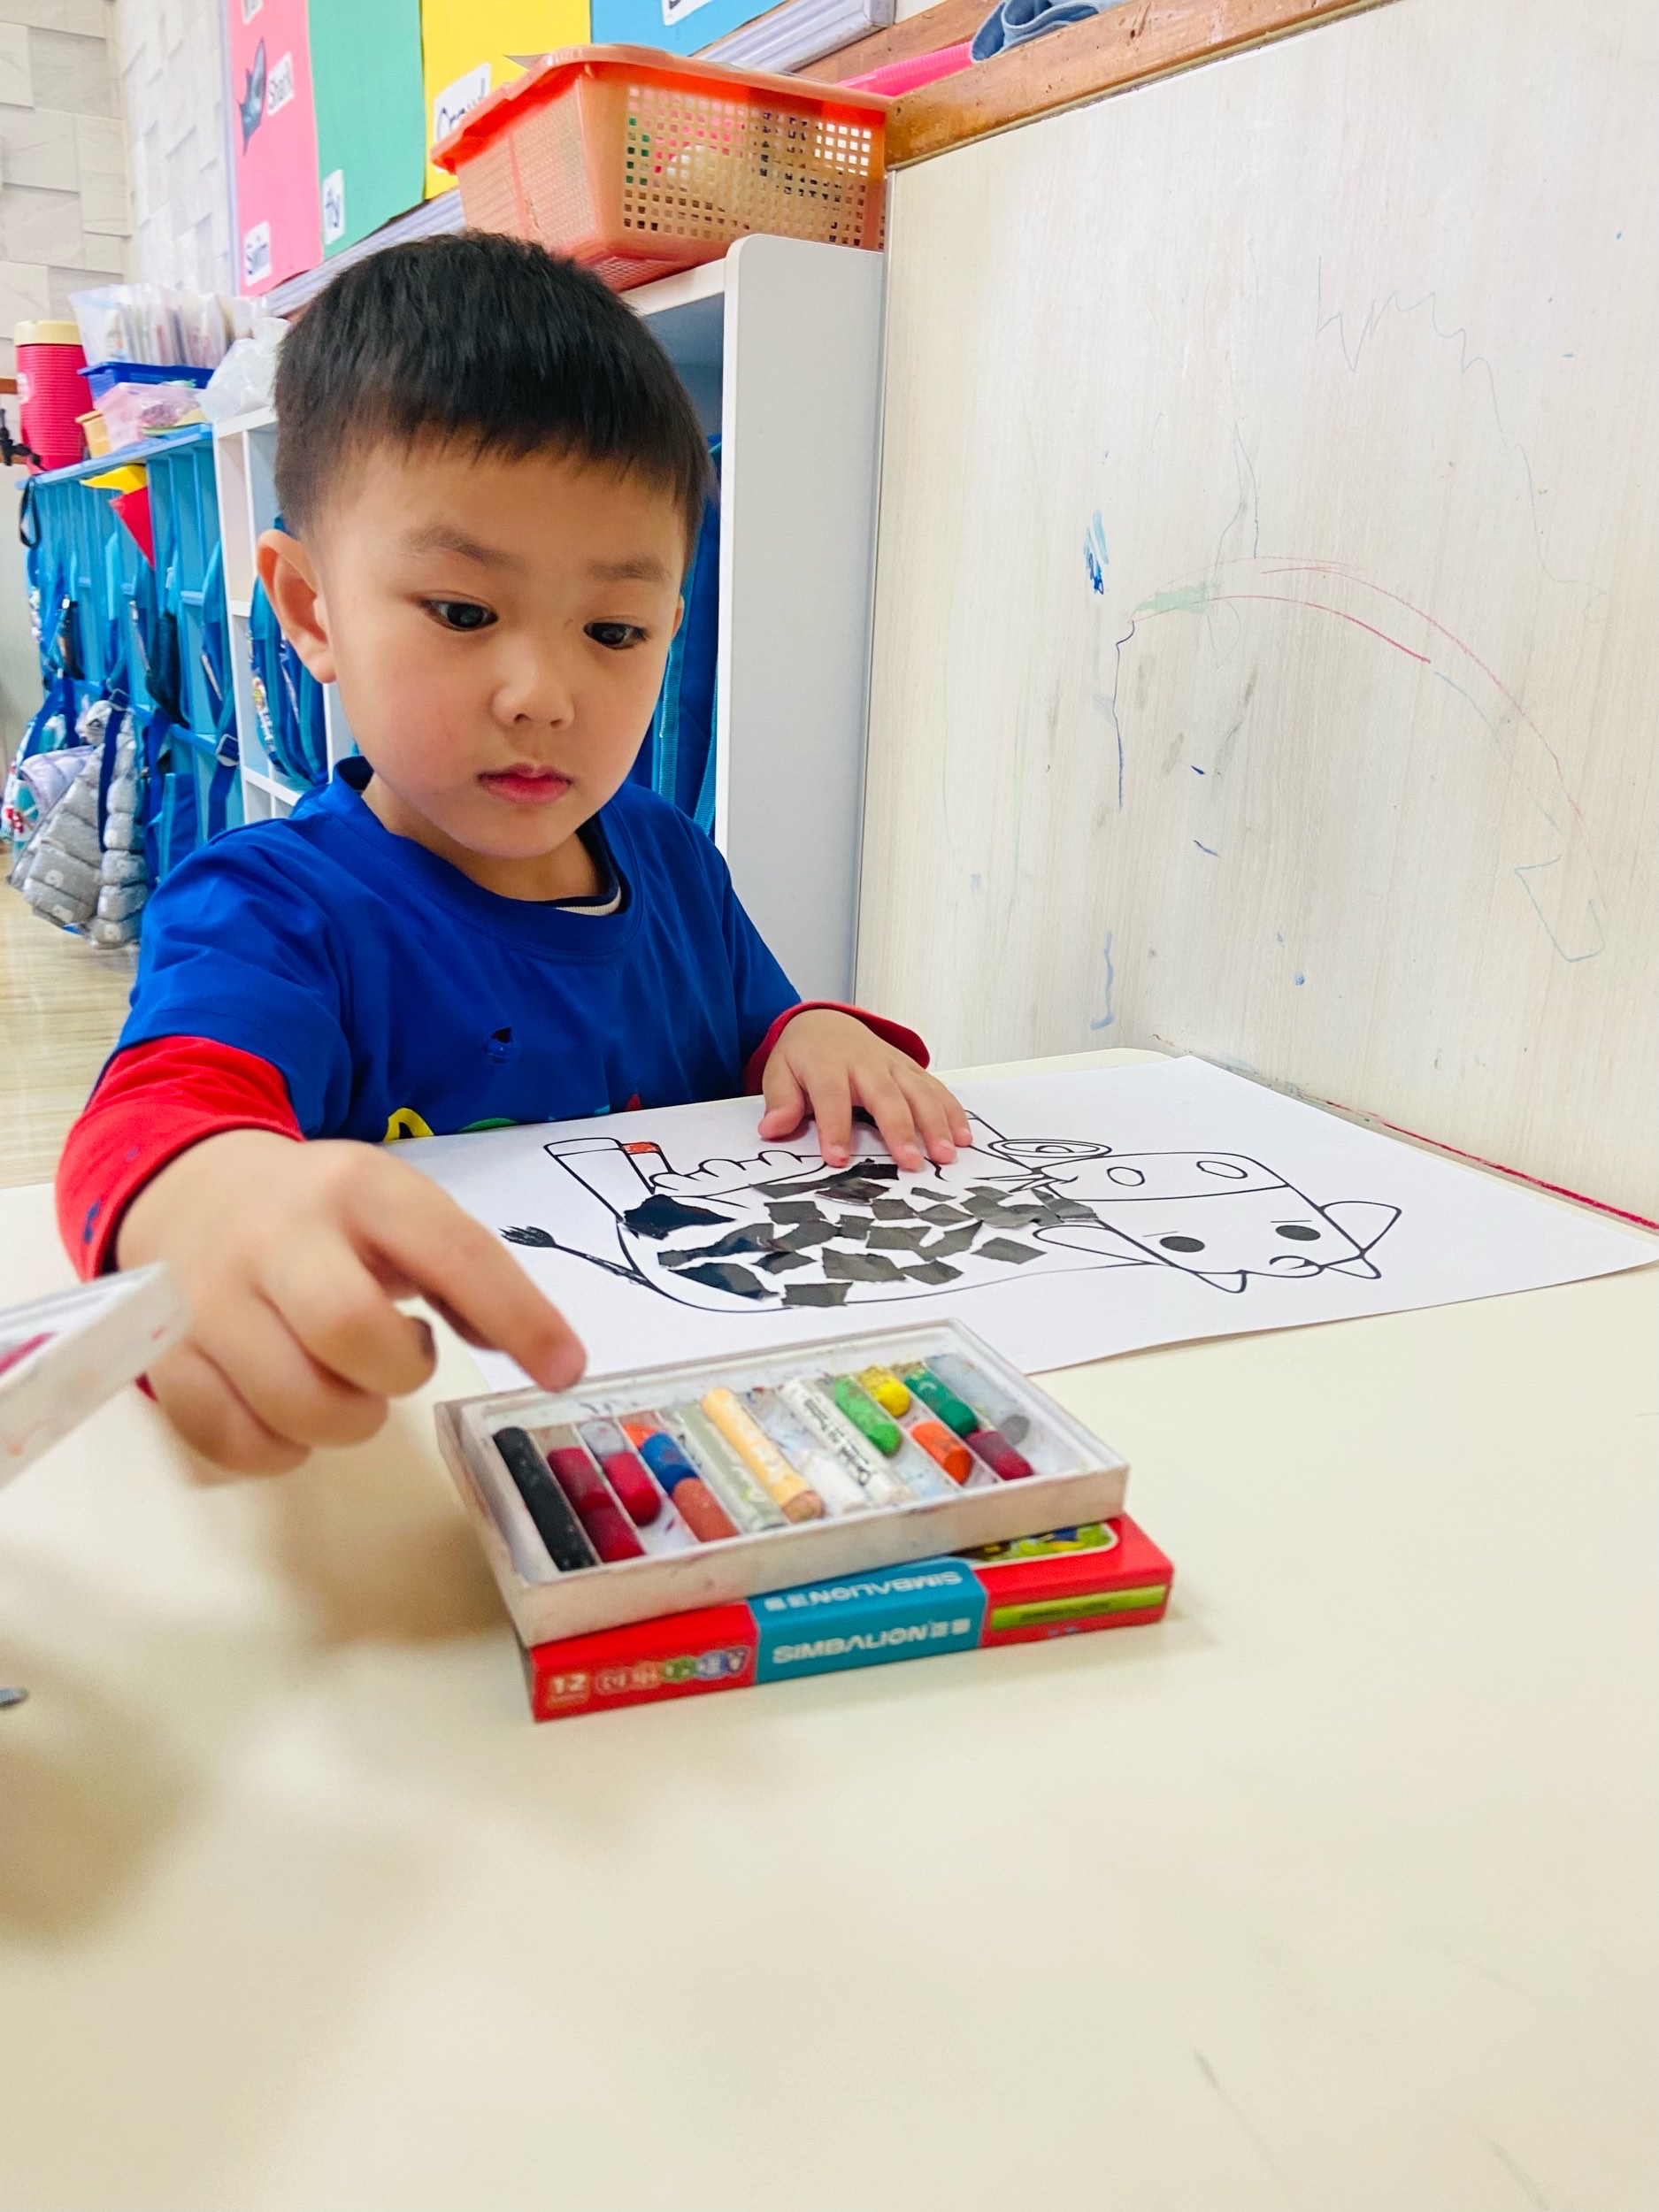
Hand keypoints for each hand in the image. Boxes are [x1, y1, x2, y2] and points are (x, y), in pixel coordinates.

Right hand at [117, 1131, 584, 1476]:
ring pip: (291, 1401)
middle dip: (397, 1373)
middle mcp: (279, 1236)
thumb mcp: (397, 1211)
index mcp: (359, 1189)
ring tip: (343, 1385)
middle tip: (398, 1362)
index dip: (519, 1318)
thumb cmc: (323, 1217)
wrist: (191, 1190)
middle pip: (350, 1329)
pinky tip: (289, 1418)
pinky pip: (228, 1437)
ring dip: (342, 1420)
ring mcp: (209, 1298)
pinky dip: (276, 1451)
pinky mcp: (164, 1355)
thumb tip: (545, 1356)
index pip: (453, 1253)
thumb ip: (464, 1274)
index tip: (564, 1371)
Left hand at [757, 1010, 971, 1172]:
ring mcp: (893, 1065)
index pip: (831, 1097)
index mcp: (828, 1064)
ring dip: (935, 1123)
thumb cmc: (804, 1056)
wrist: (827, 1022)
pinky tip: (963, 1137)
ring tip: (946, 1154)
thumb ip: (780, 1101)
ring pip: (918, 1091)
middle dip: (900, 1129)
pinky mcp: (911, 1069)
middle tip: (911, 1162)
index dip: (835, 1128)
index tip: (837, 1159)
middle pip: (886, 1095)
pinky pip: (935, 1089)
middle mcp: (865, 1062)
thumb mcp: (780, 1072)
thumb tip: (772, 1129)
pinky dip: (951, 1111)